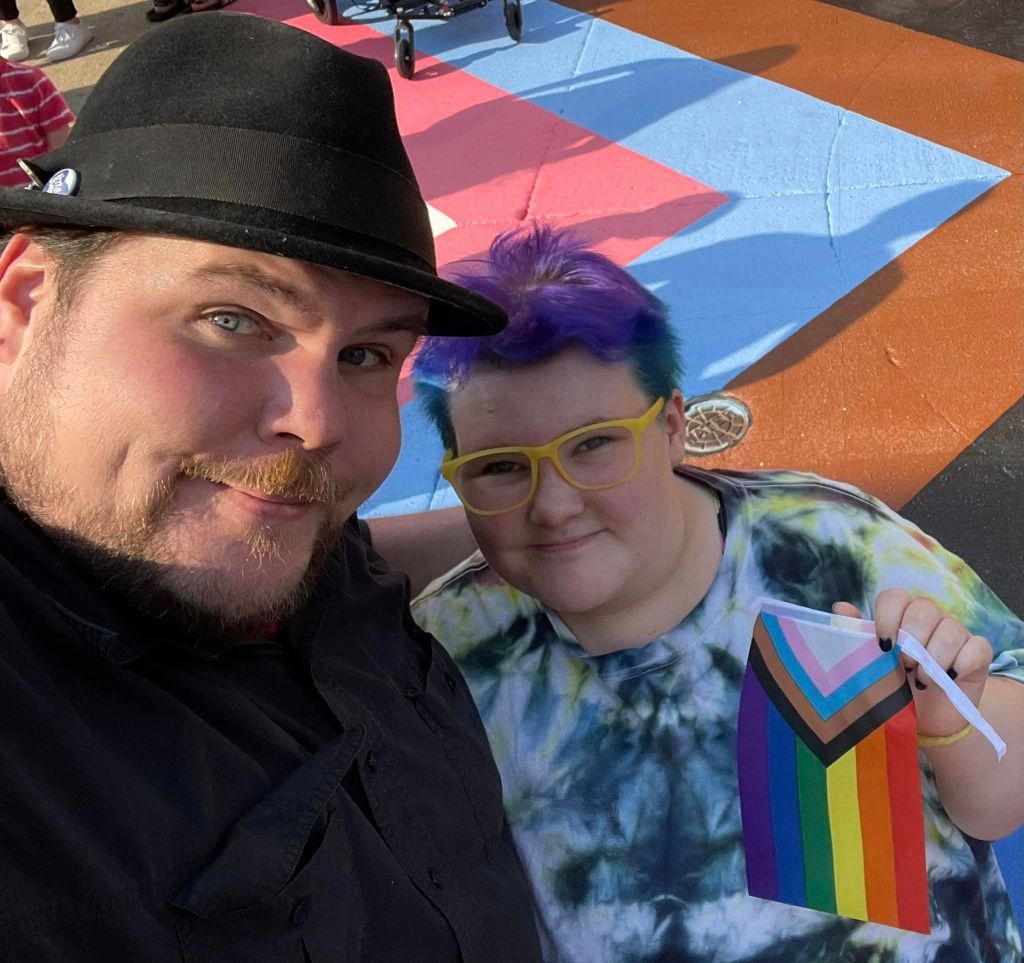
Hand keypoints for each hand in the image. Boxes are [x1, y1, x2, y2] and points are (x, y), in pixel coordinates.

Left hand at [833, 589, 991, 738]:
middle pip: (924, 609)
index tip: (881, 645)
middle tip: (903, 666)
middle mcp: (930, 617)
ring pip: (951, 630)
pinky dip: (961, 665)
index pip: (894, 597)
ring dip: (933, 659)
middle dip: (911, 641)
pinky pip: (977, 648)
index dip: (887, 617)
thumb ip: (854, 635)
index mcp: (900, 614)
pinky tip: (947, 679)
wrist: (922, 720)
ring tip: (921, 680)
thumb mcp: (868, 664)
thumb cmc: (891, 686)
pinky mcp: (978, 654)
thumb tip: (840, 608)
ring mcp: (956, 633)